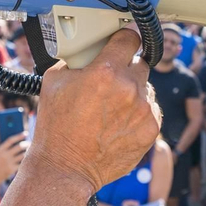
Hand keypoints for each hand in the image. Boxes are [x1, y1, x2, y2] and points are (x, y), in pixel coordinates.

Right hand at [0, 133, 28, 182]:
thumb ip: (6, 149)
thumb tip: (19, 142)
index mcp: (0, 149)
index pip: (11, 140)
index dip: (19, 136)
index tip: (26, 133)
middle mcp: (4, 155)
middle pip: (19, 147)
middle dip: (26, 144)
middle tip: (30, 143)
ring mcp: (8, 162)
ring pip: (23, 155)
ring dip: (28, 152)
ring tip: (31, 151)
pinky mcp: (12, 169)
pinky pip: (22, 163)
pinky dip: (26, 161)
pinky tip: (29, 159)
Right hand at [23, 30, 159, 194]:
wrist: (65, 167)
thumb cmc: (56, 126)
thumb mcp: (54, 79)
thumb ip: (77, 58)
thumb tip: (91, 48)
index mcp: (105, 72)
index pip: (129, 38)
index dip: (124, 38)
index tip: (123, 41)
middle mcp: (129, 89)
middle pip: (139, 62)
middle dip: (125, 68)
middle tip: (109, 81)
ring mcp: (143, 111)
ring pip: (145, 88)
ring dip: (133, 92)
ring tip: (111, 108)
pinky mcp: (151, 130)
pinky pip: (151, 110)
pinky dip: (139, 112)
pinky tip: (119, 122)